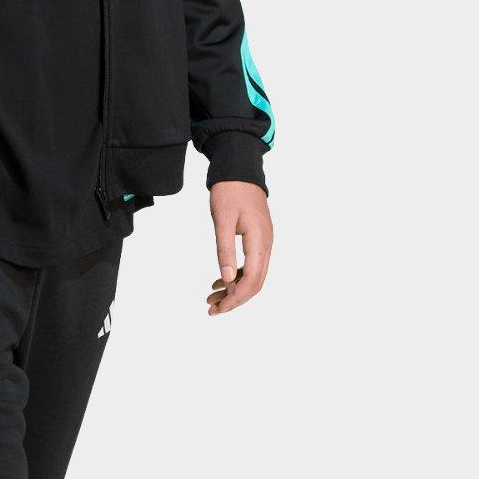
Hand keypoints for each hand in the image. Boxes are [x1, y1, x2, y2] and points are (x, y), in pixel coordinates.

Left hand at [207, 182, 272, 316]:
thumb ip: (225, 250)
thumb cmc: (229, 191)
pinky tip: (220, 282)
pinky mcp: (258, 239)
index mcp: (259, 240)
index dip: (235, 298)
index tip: (217, 309)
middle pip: (255, 283)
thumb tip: (227, 279)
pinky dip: (236, 277)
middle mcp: (266, 244)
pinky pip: (251, 265)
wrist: (240, 169)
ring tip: (212, 299)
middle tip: (212, 309)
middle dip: (235, 299)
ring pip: (254, 276)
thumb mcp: (222, 220)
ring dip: (234, 290)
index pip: (252, 280)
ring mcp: (264, 242)